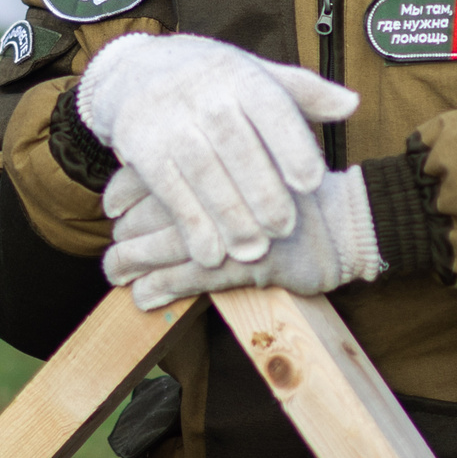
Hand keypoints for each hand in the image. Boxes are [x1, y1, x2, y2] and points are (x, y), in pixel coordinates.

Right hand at [76, 33, 357, 268]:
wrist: (134, 71)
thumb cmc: (211, 83)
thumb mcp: (256, 75)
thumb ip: (303, 94)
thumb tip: (351, 104)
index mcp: (239, 74)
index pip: (270, 107)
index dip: (292, 145)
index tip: (312, 183)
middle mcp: (202, 91)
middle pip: (235, 144)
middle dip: (261, 191)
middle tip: (283, 229)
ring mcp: (167, 117)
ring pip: (202, 171)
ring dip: (228, 216)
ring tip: (252, 249)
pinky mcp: (139, 144)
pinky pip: (167, 188)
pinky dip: (190, 223)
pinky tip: (210, 253)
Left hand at [102, 164, 384, 307]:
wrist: (346, 221)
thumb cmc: (293, 196)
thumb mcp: (253, 166)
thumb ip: (209, 171)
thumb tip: (161, 180)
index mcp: (216, 160)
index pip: (153, 172)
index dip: (122, 193)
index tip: (110, 210)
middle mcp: (220, 190)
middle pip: (150, 211)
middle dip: (125, 235)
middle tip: (113, 252)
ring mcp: (235, 228)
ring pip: (165, 246)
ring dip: (133, 263)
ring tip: (117, 275)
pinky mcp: (249, 264)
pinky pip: (191, 278)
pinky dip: (162, 288)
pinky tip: (143, 297)